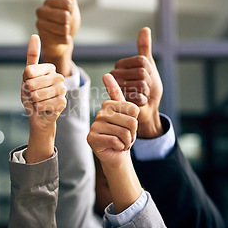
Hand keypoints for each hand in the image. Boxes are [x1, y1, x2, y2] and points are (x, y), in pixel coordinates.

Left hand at [22, 35, 66, 162]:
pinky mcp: (62, 103)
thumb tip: (36, 35)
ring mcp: (62, 90)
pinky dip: (38, 109)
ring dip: (33, 101)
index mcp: (50, 67)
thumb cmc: (31, 94)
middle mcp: (59, 76)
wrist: (38, 115)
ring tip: (37, 102)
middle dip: (28, 93)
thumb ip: (32, 56)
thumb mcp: (27, 75)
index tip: (29, 84)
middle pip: (32, 84)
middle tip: (33, 96)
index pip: (28, 71)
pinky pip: (43, 105)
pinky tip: (43, 108)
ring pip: (37, 95)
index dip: (25, 81)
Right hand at [36, 0, 80, 76]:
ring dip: (68, 31)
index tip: (68, 12)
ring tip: (63, 31)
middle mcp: (41, 12)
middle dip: (69, 21)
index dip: (72, 9)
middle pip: (64, 16)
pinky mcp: (43, 38)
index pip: (67, 3)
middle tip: (65, 23)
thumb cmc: (65, 20)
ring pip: (64, 28)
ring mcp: (40, 25)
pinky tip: (62, 38)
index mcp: (47, 2)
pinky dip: (66, 40)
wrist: (60, 40)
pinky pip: (62, 39)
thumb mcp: (70, 3)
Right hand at [87, 74, 141, 212]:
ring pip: (123, 132)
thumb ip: (119, 96)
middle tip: (125, 136)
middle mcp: (100, 113)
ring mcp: (94, 125)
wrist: (117, 154)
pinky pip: (115, 141)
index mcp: (108, 105)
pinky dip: (119, 147)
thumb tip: (106, 74)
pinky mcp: (91, 138)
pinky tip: (114, 147)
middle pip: (130, 121)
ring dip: (126, 141)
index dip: (135, 121)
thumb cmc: (123, 134)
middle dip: (132, 133)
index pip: (133, 109)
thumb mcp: (127, 115)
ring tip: (120, 142)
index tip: (128, 126)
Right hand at [110, 27, 162, 137]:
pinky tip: (137, 103)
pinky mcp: (119, 101)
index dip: (150, 71)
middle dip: (149, 83)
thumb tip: (144, 28)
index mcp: (120, 64)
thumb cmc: (148, 88)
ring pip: (141, 85)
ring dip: (146, 93)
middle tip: (143, 89)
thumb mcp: (148, 65)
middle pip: (142, 73)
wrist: (147, 109)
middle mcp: (114, 75)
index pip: (143, 61)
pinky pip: (139, 97)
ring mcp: (115, 89)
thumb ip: (144, 47)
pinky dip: (143, 101)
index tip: (146, 77)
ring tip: (140, 95)